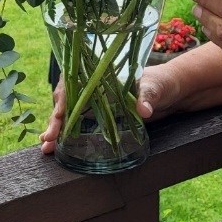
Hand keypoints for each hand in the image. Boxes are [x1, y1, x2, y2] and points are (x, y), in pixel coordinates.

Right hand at [39, 62, 185, 155]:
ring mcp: (97, 102)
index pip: (75, 81)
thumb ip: (148, 96)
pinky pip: (78, 122)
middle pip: (67, 99)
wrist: (174, 92)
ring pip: (69, 112)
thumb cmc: (163, 82)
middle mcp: (95, 86)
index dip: (64, 97)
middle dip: (55, 118)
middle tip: (48, 137)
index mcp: (103, 73)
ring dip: (56, 128)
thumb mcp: (156, 87)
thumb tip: (144, 110)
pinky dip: (66, 133)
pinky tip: (55, 146)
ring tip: (46, 147)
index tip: (59, 113)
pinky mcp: (101, 116)